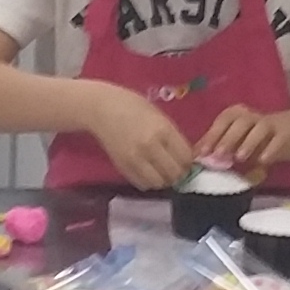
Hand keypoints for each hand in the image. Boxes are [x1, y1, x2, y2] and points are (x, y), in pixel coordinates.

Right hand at [86, 85, 202, 190]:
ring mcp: (135, 159)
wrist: (100, 108)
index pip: (185, 157)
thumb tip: (187, 157)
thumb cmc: (132, 105)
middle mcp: (150, 146)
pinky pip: (142, 184)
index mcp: (163, 129)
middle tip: (176, 167)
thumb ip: (172, 135)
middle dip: (179, 172)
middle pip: (174, 173)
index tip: (187, 160)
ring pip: (159, 183)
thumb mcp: (159, 115)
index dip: (189, 161)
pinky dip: (149, 182)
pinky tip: (149, 172)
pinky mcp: (123, 167)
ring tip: (162, 171)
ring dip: (164, 179)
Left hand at [198, 107, 288, 173]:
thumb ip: (223, 146)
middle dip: (226, 138)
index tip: (200, 153)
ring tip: (239, 158)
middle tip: (216, 155)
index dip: (211, 135)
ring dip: (248, 142)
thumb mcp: (243, 140)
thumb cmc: (264, 138)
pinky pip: (278, 140)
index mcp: (240, 116)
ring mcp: (272, 125)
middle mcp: (254, 117)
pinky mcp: (287, 135)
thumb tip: (198, 156)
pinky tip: (262, 160)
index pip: (223, 120)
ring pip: (260, 127)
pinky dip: (270, 149)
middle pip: (240, 121)